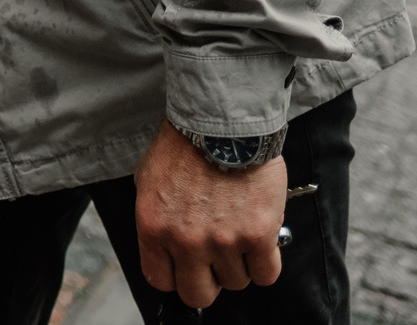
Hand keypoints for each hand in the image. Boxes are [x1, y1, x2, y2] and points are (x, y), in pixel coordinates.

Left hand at [133, 125, 286, 306]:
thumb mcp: (150, 182)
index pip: (161, 281)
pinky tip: (261, 240)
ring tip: (239, 231)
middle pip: (198, 294)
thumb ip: (157, 220)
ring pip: (236, 282)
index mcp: (153, 227)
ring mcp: (222, 240)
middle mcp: (185, 240)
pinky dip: (266, 262)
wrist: (221, 122)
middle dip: (208, 280)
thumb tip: (167, 249)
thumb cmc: (184, 147)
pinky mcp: (257, 234)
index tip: (187, 267)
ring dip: (240, 263)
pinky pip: (266, 273)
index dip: (177, 276)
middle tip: (217, 260)